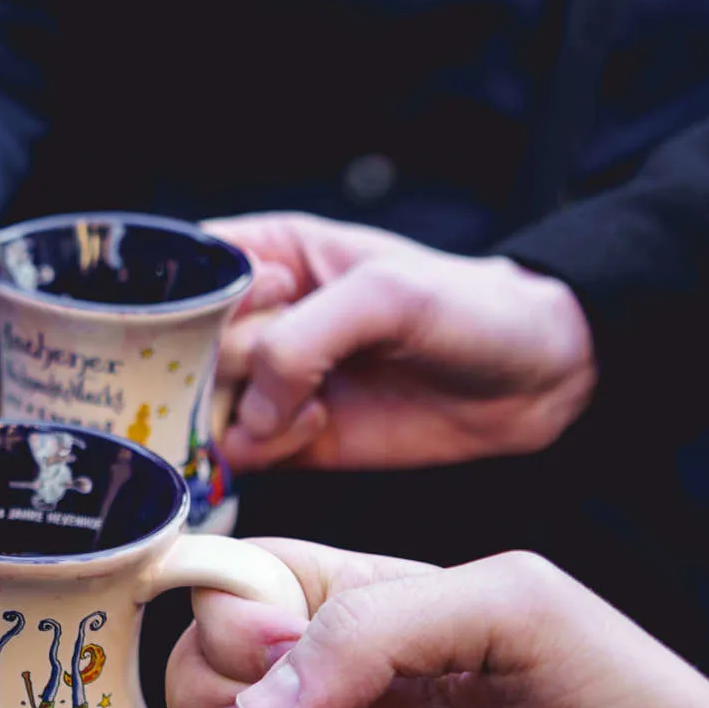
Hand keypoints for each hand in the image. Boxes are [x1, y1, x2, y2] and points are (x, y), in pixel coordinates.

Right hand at [202, 213, 596, 471]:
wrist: (539, 378)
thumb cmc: (468, 307)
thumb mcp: (383, 296)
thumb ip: (300, 341)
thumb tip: (249, 410)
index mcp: (265, 256)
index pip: (174, 272)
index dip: (169, 301)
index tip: (206, 322)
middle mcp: (254, 320)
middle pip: (175, 348)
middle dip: (208, 369)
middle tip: (271, 371)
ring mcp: (269, 381)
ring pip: (198, 406)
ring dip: (238, 415)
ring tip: (303, 407)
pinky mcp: (289, 436)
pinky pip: (239, 451)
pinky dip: (266, 448)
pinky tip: (315, 428)